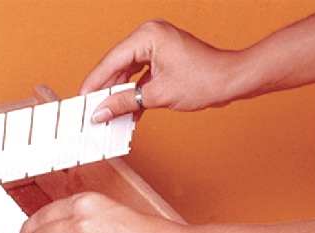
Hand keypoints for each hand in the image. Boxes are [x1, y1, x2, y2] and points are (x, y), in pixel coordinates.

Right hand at [82, 19, 240, 122]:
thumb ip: (123, 103)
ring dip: (118, 95)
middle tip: (92, 110)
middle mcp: (149, 36)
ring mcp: (156, 47)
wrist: (233, 81)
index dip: (93, 83)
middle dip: (105, 91)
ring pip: (126, 73)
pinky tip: (126, 112)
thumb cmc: (205, 80)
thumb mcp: (157, 95)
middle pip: (116, 66)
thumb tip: (100, 112)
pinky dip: (132, 94)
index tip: (81, 101)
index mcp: (147, 36)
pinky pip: (139, 76)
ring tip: (108, 114)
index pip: (110, 61)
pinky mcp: (162, 59)